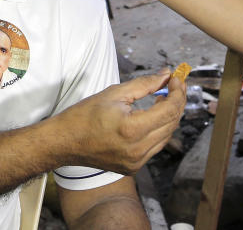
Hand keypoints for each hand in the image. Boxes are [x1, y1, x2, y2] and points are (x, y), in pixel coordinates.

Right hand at [50, 69, 185, 173]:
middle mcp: (137, 150)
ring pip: (166, 136)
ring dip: (170, 116)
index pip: (169, 110)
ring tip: (164, 98)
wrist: (64, 142)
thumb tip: (166, 75)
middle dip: (177, 102)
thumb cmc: (85, 115)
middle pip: (172, 123)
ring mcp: (136, 162)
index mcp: (132, 130)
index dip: (178, 92)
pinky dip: (160, 130)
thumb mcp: (115, 93)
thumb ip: (145, 84)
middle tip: (175, 85)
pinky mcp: (133, 167)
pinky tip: (154, 116)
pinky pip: (155, 146)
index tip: (176, 79)